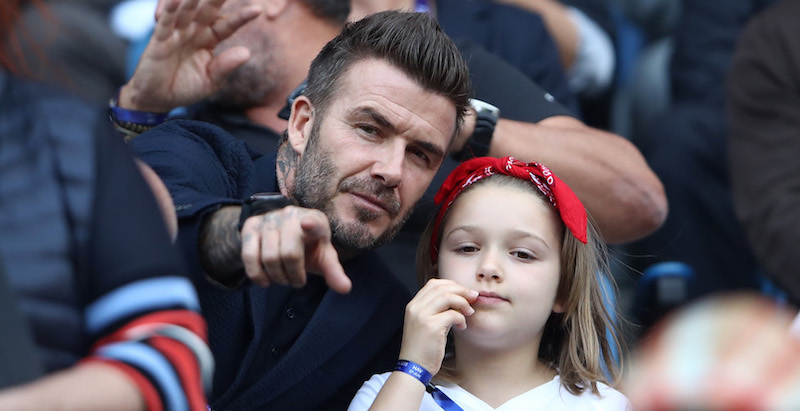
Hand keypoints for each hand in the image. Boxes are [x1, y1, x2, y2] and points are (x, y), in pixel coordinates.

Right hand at [119, 0, 261, 111]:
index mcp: (209, 40)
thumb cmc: (186, 87)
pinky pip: (166, 22)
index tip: (257, 10)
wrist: (159, 99)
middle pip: (208, 10)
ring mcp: (176, 33)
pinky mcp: (159, 40)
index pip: (227, 25)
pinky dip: (170, 10)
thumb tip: (246, 53)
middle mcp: (194, 32)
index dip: (241, 17)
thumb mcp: (211, 81)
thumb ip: (225, 67)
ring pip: (187, 10)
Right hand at [240, 206, 351, 293]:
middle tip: (297, 282)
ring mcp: (269, 219)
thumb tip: (346, 289)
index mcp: (315, 220)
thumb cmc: (308, 247)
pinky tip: (265, 281)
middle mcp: (291, 215)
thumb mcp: (323, 257)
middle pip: (289, 253)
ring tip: (284, 279)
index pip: (313, 222)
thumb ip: (334, 272)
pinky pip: (249, 256)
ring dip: (277, 277)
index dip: (310, 224)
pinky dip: (257, 275)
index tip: (306, 224)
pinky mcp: (251, 226)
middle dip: (293, 276)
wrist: (282, 233)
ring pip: (268, 257)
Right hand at [398, 279, 477, 373]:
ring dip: (463, 302)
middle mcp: (416, 308)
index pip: (433, 284)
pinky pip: (452, 314)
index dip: (451, 284)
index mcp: (413, 305)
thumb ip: (437, 311)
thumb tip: (458, 300)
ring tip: (469, 312)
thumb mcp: (426, 324)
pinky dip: (461, 318)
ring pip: (448, 297)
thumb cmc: (423, 348)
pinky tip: (462, 326)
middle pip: (442, 287)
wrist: (414, 367)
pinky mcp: (431, 327)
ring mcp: (422, 316)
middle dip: (461, 290)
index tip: (464, 292)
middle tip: (473, 297)